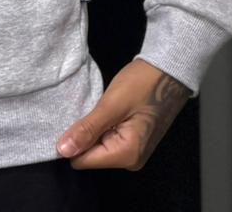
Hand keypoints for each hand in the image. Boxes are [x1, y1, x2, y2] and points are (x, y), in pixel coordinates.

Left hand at [55, 57, 191, 169]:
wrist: (168, 71)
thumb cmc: (142, 84)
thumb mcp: (111, 104)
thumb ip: (87, 129)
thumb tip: (62, 151)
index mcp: (126, 155)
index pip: (82, 161)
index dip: (73, 142)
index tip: (73, 118)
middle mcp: (130, 160)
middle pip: (90, 155)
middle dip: (85, 134)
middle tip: (90, 109)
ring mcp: (133, 151)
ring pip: (98, 146)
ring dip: (94, 128)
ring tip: (99, 108)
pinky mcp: (133, 141)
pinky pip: (108, 139)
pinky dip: (103, 125)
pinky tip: (106, 110)